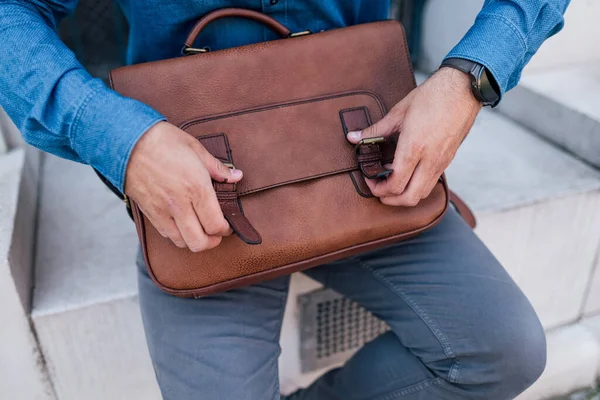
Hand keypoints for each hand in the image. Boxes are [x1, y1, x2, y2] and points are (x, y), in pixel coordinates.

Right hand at [125, 122, 241, 251]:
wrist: (126, 140)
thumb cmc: (162, 140)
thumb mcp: (196, 148)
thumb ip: (218, 168)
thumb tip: (236, 176)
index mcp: (197, 188)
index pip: (216, 225)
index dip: (226, 230)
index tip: (228, 225)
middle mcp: (180, 204)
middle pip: (199, 242)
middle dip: (212, 241)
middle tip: (216, 232)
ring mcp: (162, 211)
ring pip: (182, 243)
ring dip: (194, 240)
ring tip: (199, 229)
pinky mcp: (149, 212)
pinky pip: (166, 234)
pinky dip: (177, 234)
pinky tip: (182, 223)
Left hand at [346, 67, 481, 205]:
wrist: (463, 89)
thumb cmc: (432, 96)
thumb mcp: (398, 112)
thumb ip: (375, 130)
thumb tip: (353, 137)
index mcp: (414, 148)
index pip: (395, 184)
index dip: (378, 188)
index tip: (369, 179)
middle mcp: (429, 160)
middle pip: (410, 198)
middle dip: (390, 200)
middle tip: (378, 190)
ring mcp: (441, 162)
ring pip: (423, 194)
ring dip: (405, 195)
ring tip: (392, 182)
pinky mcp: (448, 159)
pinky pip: (431, 182)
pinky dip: (417, 185)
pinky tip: (408, 171)